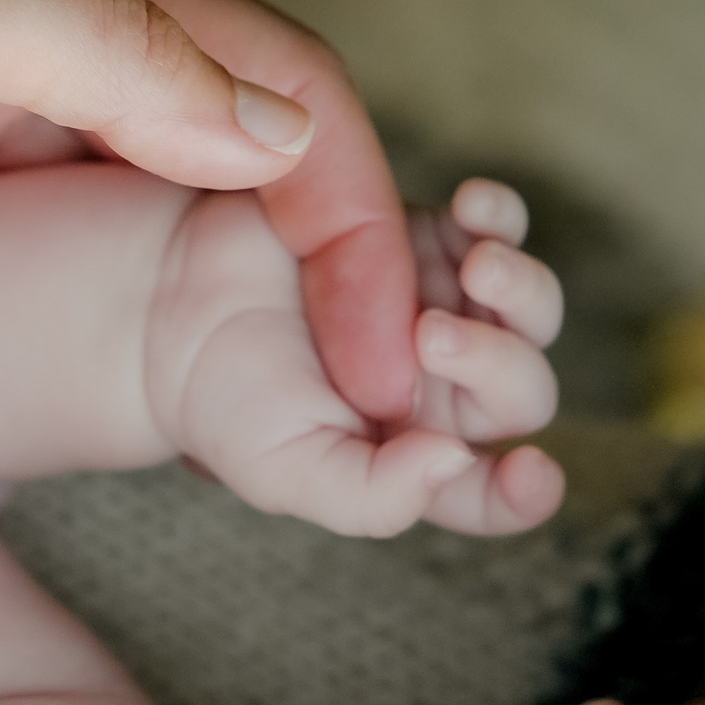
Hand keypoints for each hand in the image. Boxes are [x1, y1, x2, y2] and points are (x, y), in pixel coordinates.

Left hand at [0, 0, 420, 420]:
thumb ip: (90, 44)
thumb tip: (276, 134)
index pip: (273, 72)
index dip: (349, 207)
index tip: (381, 350)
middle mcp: (39, 20)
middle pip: (244, 122)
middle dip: (326, 243)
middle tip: (368, 384)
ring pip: (171, 174)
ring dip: (250, 268)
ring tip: (297, 386)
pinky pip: (81, 219)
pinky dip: (149, 283)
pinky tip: (151, 359)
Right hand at [166, 178, 563, 538]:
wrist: (171, 302)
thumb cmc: (226, 400)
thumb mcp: (285, 471)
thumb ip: (371, 495)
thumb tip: (455, 463)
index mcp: (416, 456)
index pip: (492, 489)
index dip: (524, 492)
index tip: (533, 472)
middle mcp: (442, 387)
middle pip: (521, 387)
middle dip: (494, 362)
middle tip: (428, 335)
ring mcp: (442, 305)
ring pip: (527, 304)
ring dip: (519, 287)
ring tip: (478, 266)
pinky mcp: (425, 236)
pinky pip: (493, 225)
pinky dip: (498, 215)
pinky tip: (472, 208)